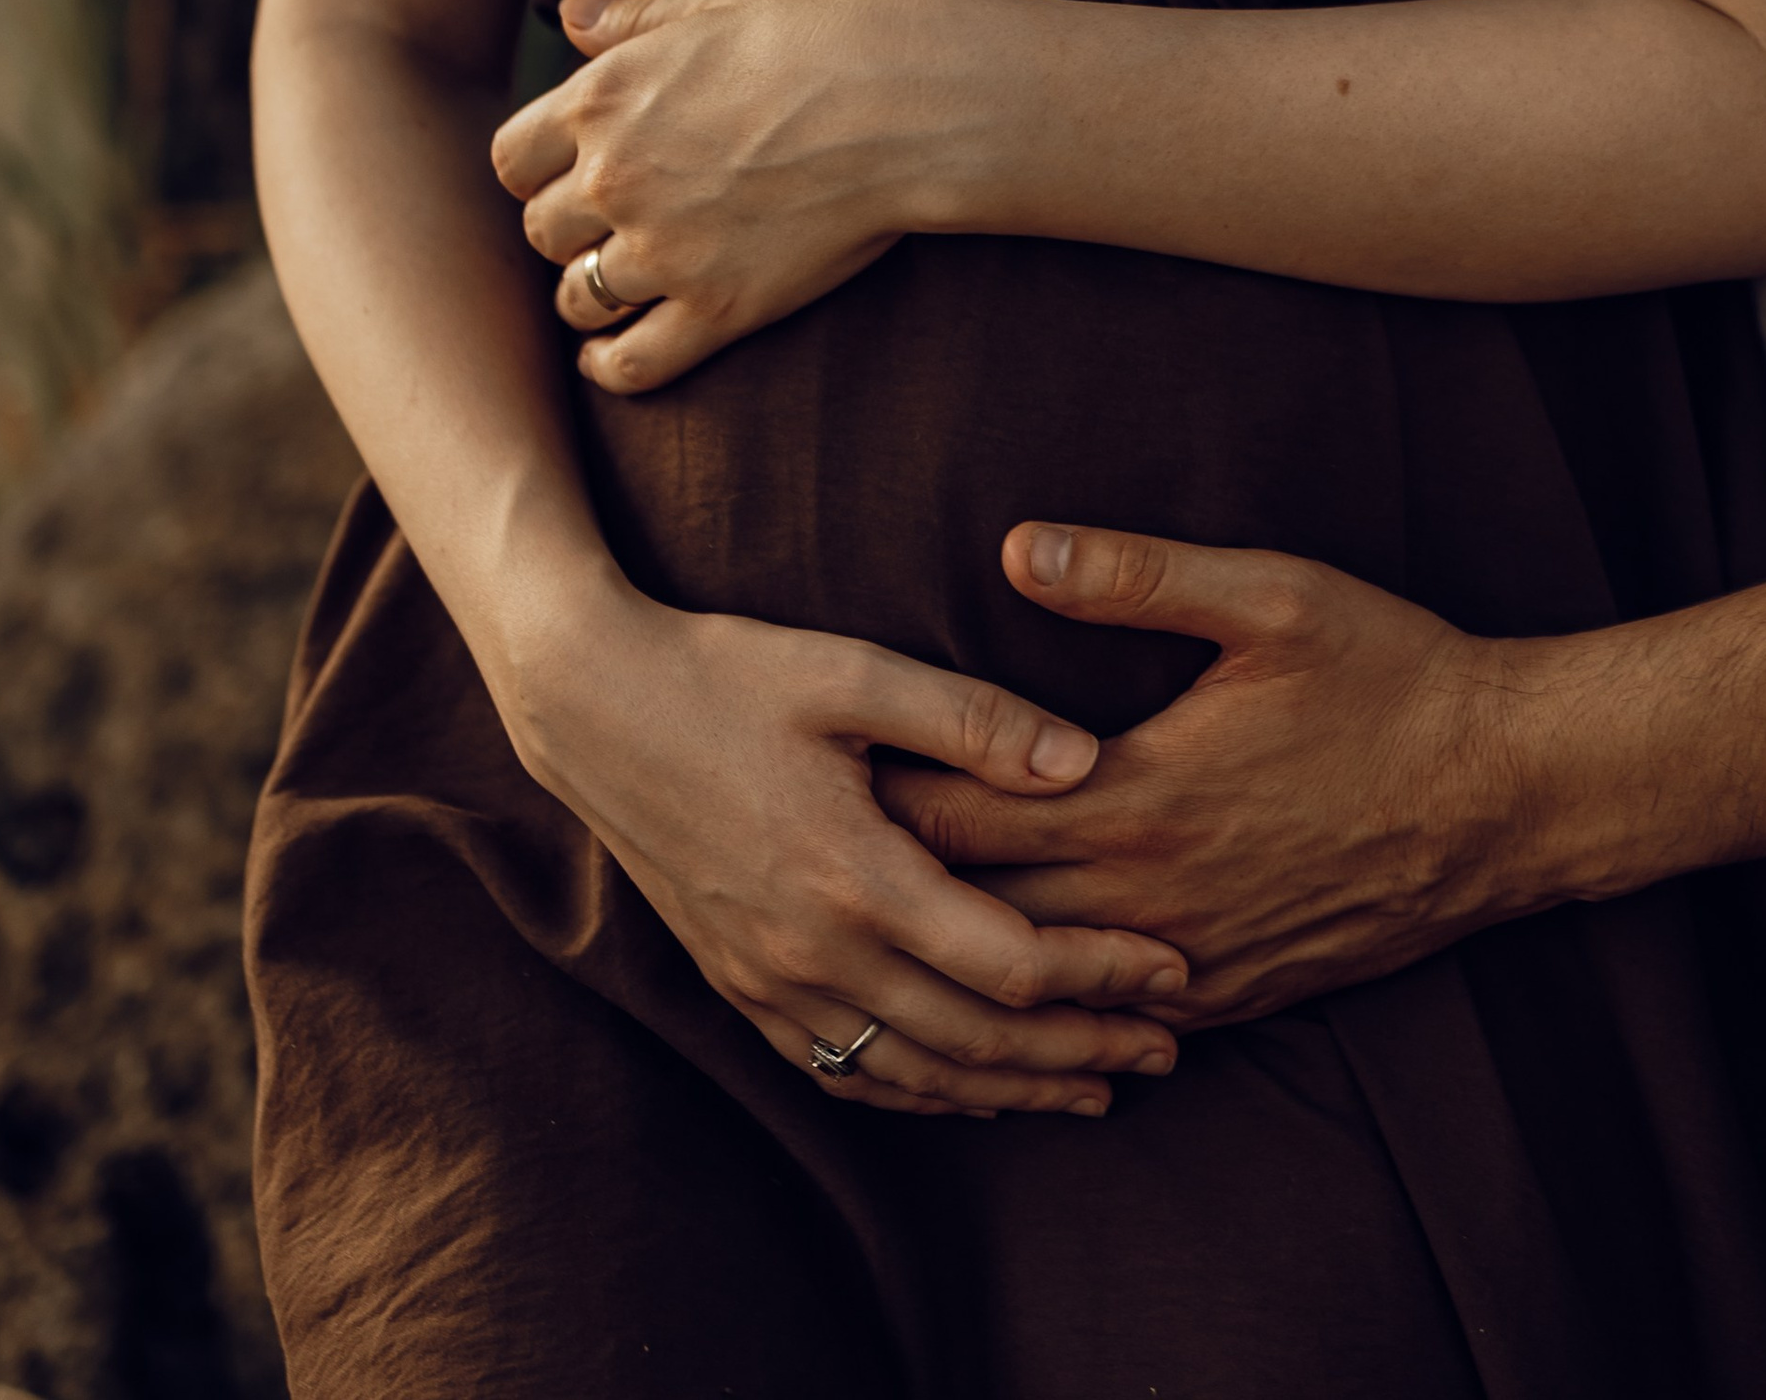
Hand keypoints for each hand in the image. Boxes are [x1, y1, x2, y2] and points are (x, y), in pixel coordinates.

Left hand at [493, 0, 992, 388]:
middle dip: (568, 228)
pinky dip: (612, 366)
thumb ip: (636, 19)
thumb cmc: (830, 30)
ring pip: (579, 296)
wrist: (913, 97)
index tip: (571, 170)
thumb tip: (572, 13)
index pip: (512, 157)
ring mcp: (663, 249)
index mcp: (604, 97)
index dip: (537, 167)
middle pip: (541, 231)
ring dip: (592, 291)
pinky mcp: (718, 307)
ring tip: (620, 284)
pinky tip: (613, 356)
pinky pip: (633, 362)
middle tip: (608, 224)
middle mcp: (615, 178)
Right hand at [511, 577, 1189, 1118]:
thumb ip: (973, 719)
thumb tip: (1085, 762)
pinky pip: (843, 1072)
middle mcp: (810, 951)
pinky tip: (968, 1090)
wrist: (592, 705)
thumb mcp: (854, 672)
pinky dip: (920, 1092)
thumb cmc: (728, 673)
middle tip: (1167, 1054)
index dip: (1100, 974)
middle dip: (1079, 1053)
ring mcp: (767, 981)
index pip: (1007, 961)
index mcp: (853, 874)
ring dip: (1010, 1091)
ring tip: (1093, 1093)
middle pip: (973, 1040)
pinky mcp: (738, 986)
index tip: (1174, 965)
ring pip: (912, 1074)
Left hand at [881, 523, 1556, 1025]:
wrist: (1511, 793)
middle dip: (898, 884)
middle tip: (811, 856)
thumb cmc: (1394, 676)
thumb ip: (1139, 576)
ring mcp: (1195, 958)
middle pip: (979, 908)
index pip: (965, 814)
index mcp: (1142, 796)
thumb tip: (1021, 546)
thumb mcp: (1271, 596)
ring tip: (879, 932)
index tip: (815, 775)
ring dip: (962, 957)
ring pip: (1039, 983)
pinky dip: (1051, 1007)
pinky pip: (1114, 1018)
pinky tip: (1006, 994)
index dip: (885, 797)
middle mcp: (1153, 896)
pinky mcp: (1238, 992)